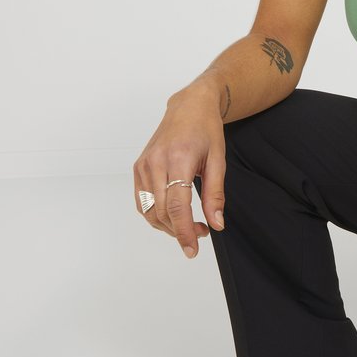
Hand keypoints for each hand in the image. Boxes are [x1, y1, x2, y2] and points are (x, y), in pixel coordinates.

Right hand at [133, 80, 227, 258]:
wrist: (188, 107)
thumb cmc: (205, 130)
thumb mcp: (218, 160)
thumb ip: (215, 194)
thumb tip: (216, 224)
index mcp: (178, 158)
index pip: (177, 206)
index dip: (184, 232)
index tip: (193, 250)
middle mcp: (155, 162)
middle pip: (162, 212)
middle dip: (181, 230)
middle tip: (202, 232)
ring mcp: (143, 165)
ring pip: (149, 211)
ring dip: (168, 226)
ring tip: (190, 224)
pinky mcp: (138, 168)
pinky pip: (142, 202)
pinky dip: (156, 215)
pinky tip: (173, 214)